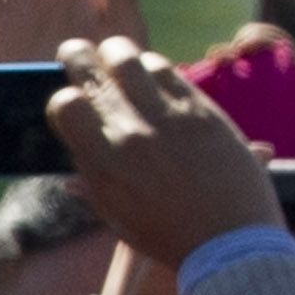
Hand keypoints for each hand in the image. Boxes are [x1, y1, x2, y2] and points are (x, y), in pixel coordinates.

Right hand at [48, 41, 287, 264]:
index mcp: (103, 163)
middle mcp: (131, 133)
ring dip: (117, 53)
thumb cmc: (170, 237)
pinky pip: (169, 71)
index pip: (66, 105)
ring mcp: (167, 118)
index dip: (65, 98)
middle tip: (76, 51)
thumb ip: (94, 187)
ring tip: (115, 55)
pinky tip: (152, 72)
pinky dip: (155, 68)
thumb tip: (69, 177)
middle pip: (92, 72)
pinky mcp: (201, 110)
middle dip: (78, 56)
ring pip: (129, 60)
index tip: (71, 99)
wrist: (230, 243)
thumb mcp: (119, 217)